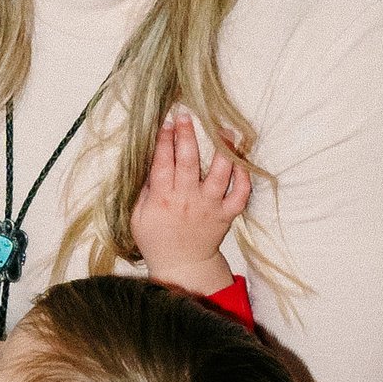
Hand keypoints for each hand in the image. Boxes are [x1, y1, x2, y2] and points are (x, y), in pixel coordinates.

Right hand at [132, 106, 249, 292]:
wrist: (181, 265)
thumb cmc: (156, 238)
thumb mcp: (138, 215)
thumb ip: (145, 188)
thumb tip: (152, 159)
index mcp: (162, 199)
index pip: (163, 163)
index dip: (164, 141)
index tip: (167, 122)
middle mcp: (187, 200)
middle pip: (188, 162)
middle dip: (187, 136)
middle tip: (187, 116)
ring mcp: (209, 207)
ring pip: (219, 174)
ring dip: (222, 151)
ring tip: (224, 131)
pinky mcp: (226, 215)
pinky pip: (240, 195)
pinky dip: (243, 178)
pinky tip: (240, 162)